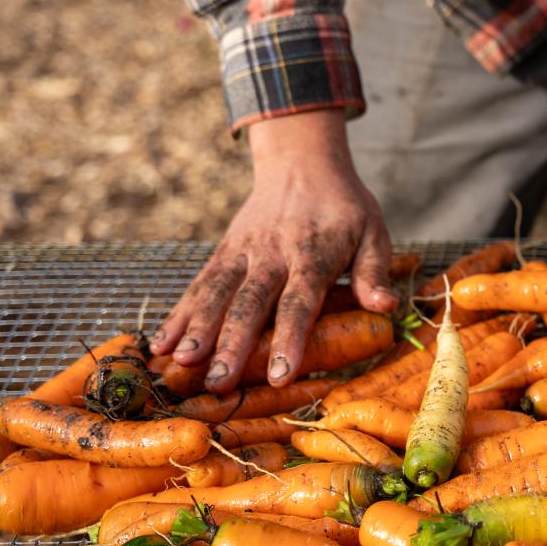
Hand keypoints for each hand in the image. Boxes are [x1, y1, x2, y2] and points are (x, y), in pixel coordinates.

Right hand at [148, 110, 395, 391]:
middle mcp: (272, 253)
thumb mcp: (372, 232)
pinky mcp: (224, 251)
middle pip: (250, 302)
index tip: (280, 375)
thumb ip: (374, 271)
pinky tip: (160, 343)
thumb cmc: (345, 209)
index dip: (289, 338)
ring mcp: (243, 251)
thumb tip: (386, 307)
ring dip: (196, 328)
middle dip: (232, 344)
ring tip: (180, 362)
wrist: (302, 163)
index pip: (300, 301)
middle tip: (218, 382)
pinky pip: (200, 284)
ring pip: (216, 292)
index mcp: (313, 253)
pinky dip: (179, 313)